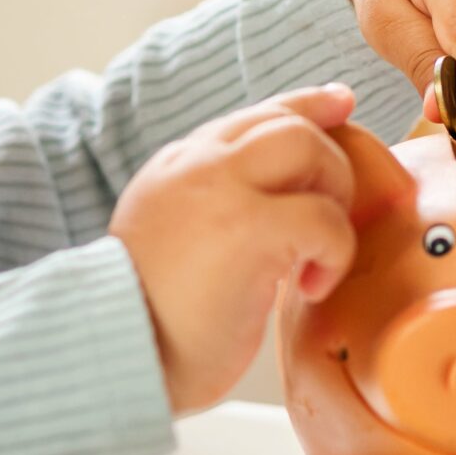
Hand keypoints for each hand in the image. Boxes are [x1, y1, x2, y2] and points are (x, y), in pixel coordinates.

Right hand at [109, 84, 360, 415]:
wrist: (115, 350)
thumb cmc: (148, 317)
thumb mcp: (169, 236)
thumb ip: (209, 205)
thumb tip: (273, 206)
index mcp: (177, 166)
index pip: (253, 116)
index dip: (305, 106)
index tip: (340, 103)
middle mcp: (198, 164)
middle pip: (290, 123)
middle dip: (329, 164)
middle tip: (328, 223)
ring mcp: (224, 190)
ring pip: (310, 148)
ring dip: (334, 200)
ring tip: (317, 256)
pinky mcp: (251, 229)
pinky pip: (324, 218)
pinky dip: (334, 253)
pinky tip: (310, 287)